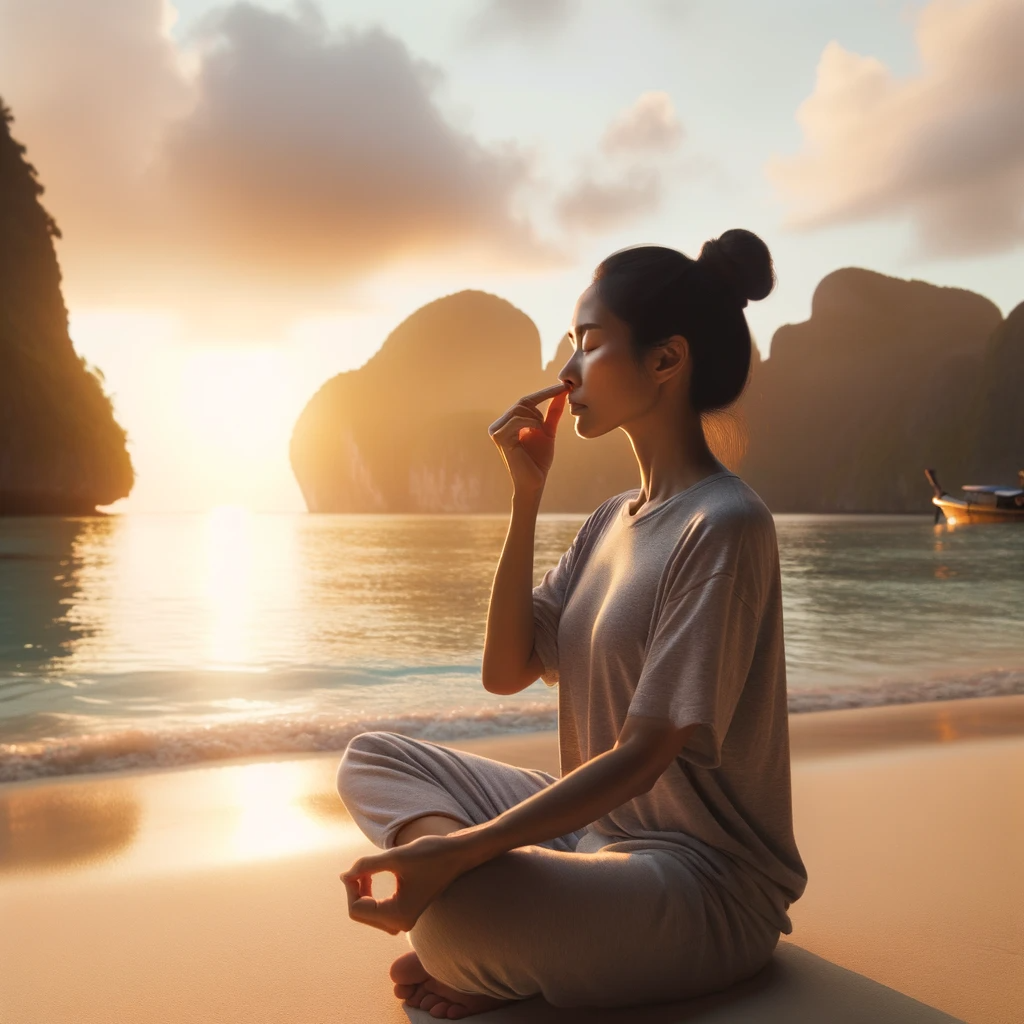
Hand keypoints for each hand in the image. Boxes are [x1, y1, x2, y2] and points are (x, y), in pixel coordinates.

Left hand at [341, 833, 477, 934]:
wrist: (459, 853)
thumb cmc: (431, 853)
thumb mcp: (395, 857)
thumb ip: (366, 866)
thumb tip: (343, 876)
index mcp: (398, 915)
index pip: (357, 909)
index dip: (350, 887)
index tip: (356, 867)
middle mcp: (401, 923)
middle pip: (361, 914)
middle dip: (355, 890)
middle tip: (361, 868)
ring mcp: (405, 919)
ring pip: (368, 913)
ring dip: (363, 892)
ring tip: (369, 870)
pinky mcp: (407, 911)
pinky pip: (379, 910)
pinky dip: (372, 893)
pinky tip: (375, 875)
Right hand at [488, 382, 570, 496]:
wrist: (534, 482)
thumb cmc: (539, 460)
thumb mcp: (547, 431)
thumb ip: (552, 413)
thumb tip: (562, 393)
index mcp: (507, 423)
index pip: (525, 402)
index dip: (544, 393)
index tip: (563, 386)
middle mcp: (498, 425)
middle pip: (522, 402)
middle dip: (542, 399)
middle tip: (560, 402)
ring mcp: (496, 431)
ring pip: (519, 409)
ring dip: (536, 416)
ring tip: (542, 429)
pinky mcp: (500, 438)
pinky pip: (517, 420)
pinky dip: (531, 423)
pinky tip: (537, 431)